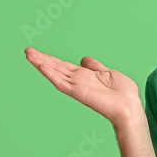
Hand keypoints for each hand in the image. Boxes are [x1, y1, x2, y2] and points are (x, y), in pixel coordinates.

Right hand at [24, 47, 141, 126]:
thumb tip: (84, 59)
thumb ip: (95, 66)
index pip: (64, 66)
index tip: (40, 52)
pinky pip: (59, 82)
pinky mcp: (76, 92)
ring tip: (28, 54)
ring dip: (41, 63)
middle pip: (56, 68)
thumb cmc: (124, 93)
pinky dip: (49, 73)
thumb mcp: (108, 73)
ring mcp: (76, 86)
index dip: (52, 59)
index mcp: (85, 76)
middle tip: (28, 50)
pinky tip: (39, 64)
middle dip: (42, 59)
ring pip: (54, 73)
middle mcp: (78, 81)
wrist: (129, 106)